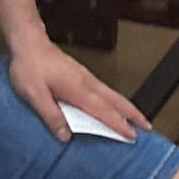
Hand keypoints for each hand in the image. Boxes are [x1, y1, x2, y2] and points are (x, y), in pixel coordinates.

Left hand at [6, 39, 149, 141]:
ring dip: (127, 108)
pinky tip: (115, 106)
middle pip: (116, 101)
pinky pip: (105, 91)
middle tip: (148, 127)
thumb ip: (50, 115)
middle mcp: (87, 83)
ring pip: (113, 95)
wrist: (29, 43)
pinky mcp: (82, 75)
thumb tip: (65, 136)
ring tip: (138, 120)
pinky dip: (116, 101)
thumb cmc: (29, 68)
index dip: (119, 125)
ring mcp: (86, 78)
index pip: (104, 111)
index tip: (133, 136)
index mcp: (78, 90)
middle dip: (133, 115)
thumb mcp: (34, 94)